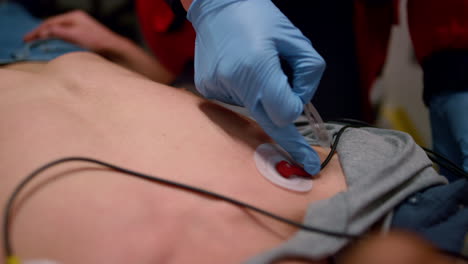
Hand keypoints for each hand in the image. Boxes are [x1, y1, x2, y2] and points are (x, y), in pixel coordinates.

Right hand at [24, 10, 121, 54]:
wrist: (113, 48)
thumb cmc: (96, 41)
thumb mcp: (74, 35)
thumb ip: (58, 32)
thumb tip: (43, 31)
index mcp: (73, 16)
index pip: (50, 22)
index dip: (37, 30)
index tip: (27, 39)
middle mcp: (76, 19)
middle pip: (54, 24)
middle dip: (40, 32)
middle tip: (28, 40)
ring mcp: (81, 26)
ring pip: (59, 29)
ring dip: (48, 35)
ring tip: (37, 41)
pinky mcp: (84, 34)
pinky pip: (65, 34)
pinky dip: (56, 37)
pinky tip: (53, 42)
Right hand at [187, 0, 324, 173]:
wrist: (218, 6)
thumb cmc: (260, 18)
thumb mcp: (296, 40)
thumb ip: (307, 75)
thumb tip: (299, 104)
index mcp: (258, 67)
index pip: (284, 114)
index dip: (297, 118)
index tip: (309, 151)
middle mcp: (235, 81)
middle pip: (268, 123)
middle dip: (288, 140)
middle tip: (306, 163)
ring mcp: (217, 86)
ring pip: (253, 110)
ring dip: (263, 99)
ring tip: (257, 67)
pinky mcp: (207, 87)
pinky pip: (236, 101)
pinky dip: (246, 92)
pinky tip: (240, 70)